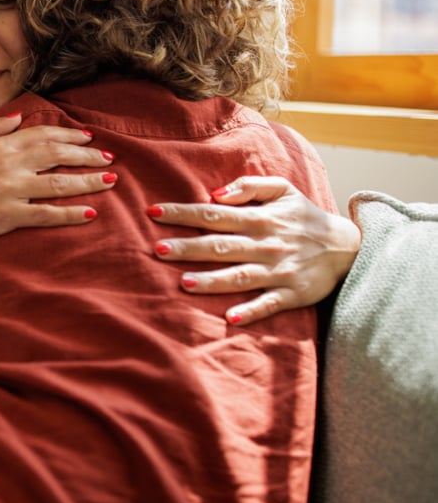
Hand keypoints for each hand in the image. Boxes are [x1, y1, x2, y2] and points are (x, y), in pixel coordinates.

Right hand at [0, 113, 116, 250]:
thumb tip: (16, 117)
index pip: (42, 135)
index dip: (69, 136)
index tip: (89, 139)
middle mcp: (8, 165)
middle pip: (57, 155)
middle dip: (87, 156)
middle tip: (110, 158)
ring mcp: (10, 190)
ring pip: (58, 183)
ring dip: (88, 182)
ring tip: (111, 181)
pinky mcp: (9, 216)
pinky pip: (47, 214)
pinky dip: (71, 214)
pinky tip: (91, 213)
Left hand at [146, 175, 359, 325]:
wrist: (349, 247)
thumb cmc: (305, 216)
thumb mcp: (283, 190)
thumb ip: (250, 185)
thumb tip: (216, 193)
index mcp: (259, 218)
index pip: (213, 214)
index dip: (183, 213)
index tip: (153, 212)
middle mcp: (266, 244)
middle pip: (220, 245)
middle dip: (189, 247)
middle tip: (158, 249)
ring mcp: (278, 271)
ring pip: (240, 276)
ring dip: (212, 281)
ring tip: (184, 283)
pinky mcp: (292, 294)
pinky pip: (269, 304)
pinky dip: (251, 310)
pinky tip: (230, 317)